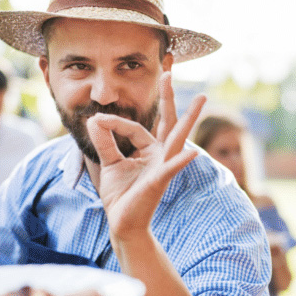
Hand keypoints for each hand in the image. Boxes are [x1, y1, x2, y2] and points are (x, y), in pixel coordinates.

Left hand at [87, 72, 205, 239]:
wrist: (122, 224)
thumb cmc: (121, 196)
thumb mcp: (109, 163)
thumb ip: (104, 141)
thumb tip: (94, 119)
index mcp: (149, 150)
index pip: (134, 127)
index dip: (113, 123)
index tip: (96, 119)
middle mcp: (160, 155)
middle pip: (167, 121)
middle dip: (168, 97)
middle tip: (169, 72)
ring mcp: (163, 167)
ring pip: (177, 138)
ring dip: (189, 118)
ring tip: (201, 100)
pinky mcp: (160, 182)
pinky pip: (171, 168)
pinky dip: (181, 160)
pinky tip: (192, 152)